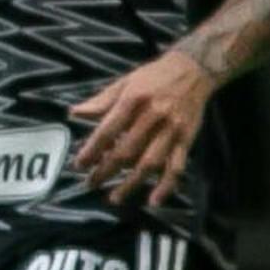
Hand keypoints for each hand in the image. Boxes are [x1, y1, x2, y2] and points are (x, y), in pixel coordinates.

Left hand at [70, 49, 216, 206]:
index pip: (108, 130)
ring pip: (149, 163)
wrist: (194, 68)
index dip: (92, 150)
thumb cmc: (154, 76)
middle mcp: (153, 115)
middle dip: (106, 170)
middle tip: (91, 184)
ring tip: (114, 198)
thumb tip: (74, 113)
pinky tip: (153, 201)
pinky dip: (166, 186)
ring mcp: (172, 129)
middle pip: (126, 150)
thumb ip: (101, 101)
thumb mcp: (125, 82)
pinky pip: (176, 167)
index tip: (79, 165)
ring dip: (131, 184)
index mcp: (134, 99)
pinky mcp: (186, 139)